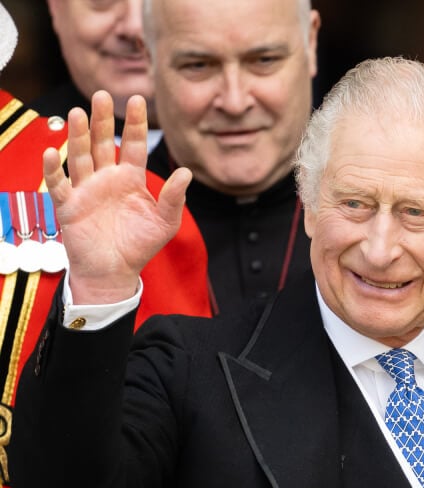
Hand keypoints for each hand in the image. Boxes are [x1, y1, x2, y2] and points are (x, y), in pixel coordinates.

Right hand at [42, 91, 190, 304]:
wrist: (115, 271)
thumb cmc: (139, 245)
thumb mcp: (165, 222)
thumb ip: (174, 198)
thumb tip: (187, 173)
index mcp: (130, 178)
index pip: (132, 145)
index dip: (134, 123)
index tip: (137, 99)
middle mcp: (106, 178)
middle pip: (102, 143)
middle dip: (101, 120)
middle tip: (101, 95)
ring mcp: (86, 189)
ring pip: (80, 157)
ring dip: (78, 136)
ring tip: (78, 113)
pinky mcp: (69, 205)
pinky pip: (58, 184)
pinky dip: (54, 169)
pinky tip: (53, 152)